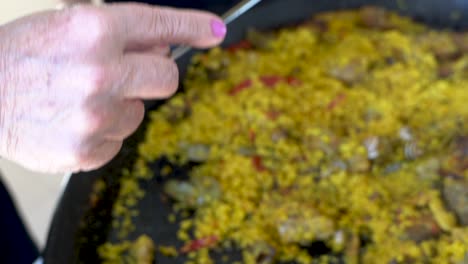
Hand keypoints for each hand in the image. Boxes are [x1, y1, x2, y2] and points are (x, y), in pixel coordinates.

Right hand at [0, 3, 225, 172]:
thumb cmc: (18, 58)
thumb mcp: (66, 26)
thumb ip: (119, 34)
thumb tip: (161, 45)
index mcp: (94, 31)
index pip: (160, 25)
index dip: (194, 27)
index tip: (214, 31)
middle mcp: (100, 72)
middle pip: (167, 79)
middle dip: (154, 76)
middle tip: (129, 74)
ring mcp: (95, 116)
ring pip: (140, 113)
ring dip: (121, 104)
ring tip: (80, 99)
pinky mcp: (89, 150)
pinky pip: (119, 138)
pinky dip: (104, 130)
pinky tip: (74, 120)